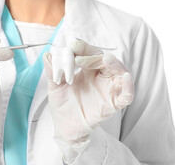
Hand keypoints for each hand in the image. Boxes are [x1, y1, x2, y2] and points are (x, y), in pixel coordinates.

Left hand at [43, 40, 133, 161]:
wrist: (65, 127)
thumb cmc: (62, 105)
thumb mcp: (54, 87)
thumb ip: (52, 72)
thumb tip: (46, 55)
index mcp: (88, 70)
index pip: (91, 53)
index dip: (84, 48)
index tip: (72, 47)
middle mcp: (100, 76)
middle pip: (106, 59)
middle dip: (93, 56)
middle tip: (78, 59)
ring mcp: (108, 89)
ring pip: (120, 72)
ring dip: (115, 64)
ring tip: (106, 59)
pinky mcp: (114, 104)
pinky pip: (127, 95)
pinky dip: (128, 86)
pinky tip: (125, 78)